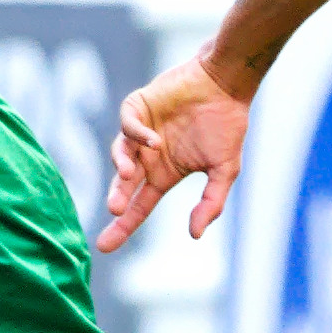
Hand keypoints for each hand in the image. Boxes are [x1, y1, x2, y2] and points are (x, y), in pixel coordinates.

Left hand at [96, 53, 252, 251]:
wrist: (225, 86)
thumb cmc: (226, 126)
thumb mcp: (225, 171)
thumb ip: (211, 203)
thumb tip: (194, 234)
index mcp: (165, 174)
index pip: (139, 205)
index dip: (123, 226)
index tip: (104, 246)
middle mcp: (149, 157)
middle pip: (123, 185)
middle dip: (117, 199)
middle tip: (114, 210)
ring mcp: (141, 132)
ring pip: (120, 154)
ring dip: (122, 167)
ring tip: (130, 175)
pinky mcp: (138, 107)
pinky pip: (128, 125)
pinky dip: (136, 134)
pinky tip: (154, 140)